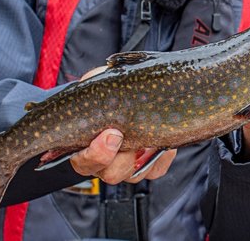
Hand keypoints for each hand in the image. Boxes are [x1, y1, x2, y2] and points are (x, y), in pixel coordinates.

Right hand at [68, 66, 176, 183]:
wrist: (136, 97)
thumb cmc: (111, 93)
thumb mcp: (101, 83)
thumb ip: (96, 79)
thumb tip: (103, 72)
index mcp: (86, 147)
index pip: (84, 162)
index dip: (95, 154)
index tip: (109, 133)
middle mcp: (107, 162)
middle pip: (110, 174)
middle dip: (119, 156)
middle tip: (122, 134)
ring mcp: (129, 165)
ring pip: (134, 175)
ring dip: (142, 156)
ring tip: (149, 136)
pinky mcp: (149, 164)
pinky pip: (156, 170)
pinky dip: (162, 158)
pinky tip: (164, 143)